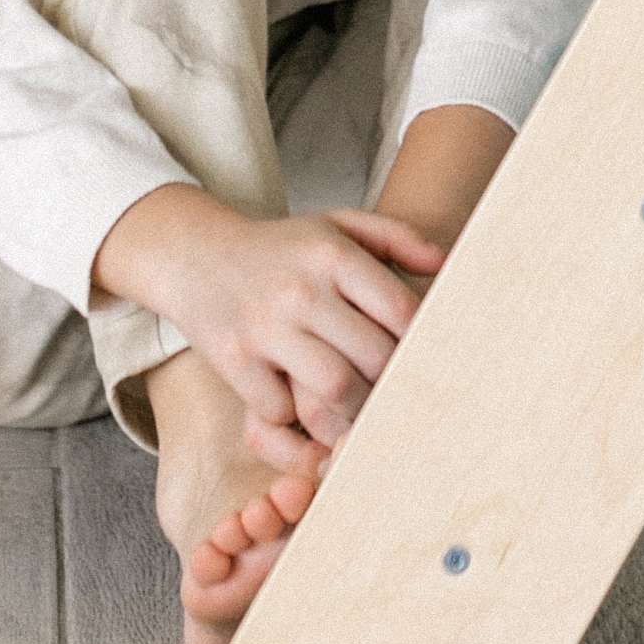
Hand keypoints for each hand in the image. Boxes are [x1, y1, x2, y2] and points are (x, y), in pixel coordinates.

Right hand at [93, 187, 447, 461]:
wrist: (196, 254)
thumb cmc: (282, 248)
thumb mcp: (336, 225)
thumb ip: (396, 237)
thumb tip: (448, 263)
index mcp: (332, 254)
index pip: (400, 311)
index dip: (422, 344)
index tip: (429, 361)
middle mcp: (301, 290)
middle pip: (373, 357)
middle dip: (393, 385)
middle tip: (402, 399)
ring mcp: (265, 326)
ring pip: (334, 388)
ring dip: (354, 410)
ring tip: (364, 413)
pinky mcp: (232, 359)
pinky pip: (279, 408)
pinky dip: (294, 418)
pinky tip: (302, 407)